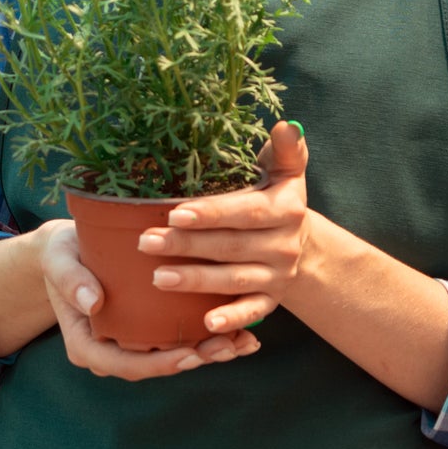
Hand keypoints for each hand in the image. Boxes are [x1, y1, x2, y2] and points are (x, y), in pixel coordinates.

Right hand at [37, 220, 259, 379]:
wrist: (65, 249)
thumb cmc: (60, 255)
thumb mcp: (58, 260)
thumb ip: (71, 280)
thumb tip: (93, 303)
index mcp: (87, 346)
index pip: (125, 365)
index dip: (160, 365)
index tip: (189, 355)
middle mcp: (113, 351)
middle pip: (157, 365)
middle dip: (196, 358)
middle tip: (229, 345)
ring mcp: (132, 342)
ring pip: (174, 354)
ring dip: (211, 350)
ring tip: (245, 340)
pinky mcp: (148, 328)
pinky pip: (180, 338)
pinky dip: (211, 334)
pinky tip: (243, 327)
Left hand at [136, 121, 311, 333]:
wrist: (303, 243)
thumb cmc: (277, 198)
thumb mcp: (285, 172)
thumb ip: (285, 150)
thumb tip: (287, 125)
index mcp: (285, 209)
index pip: (244, 212)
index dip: (211, 214)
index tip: (175, 212)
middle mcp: (283, 245)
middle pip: (229, 247)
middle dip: (186, 246)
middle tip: (145, 242)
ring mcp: (278, 276)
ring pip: (233, 279)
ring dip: (195, 281)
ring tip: (157, 278)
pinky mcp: (270, 300)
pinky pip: (251, 311)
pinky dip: (231, 318)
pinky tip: (206, 323)